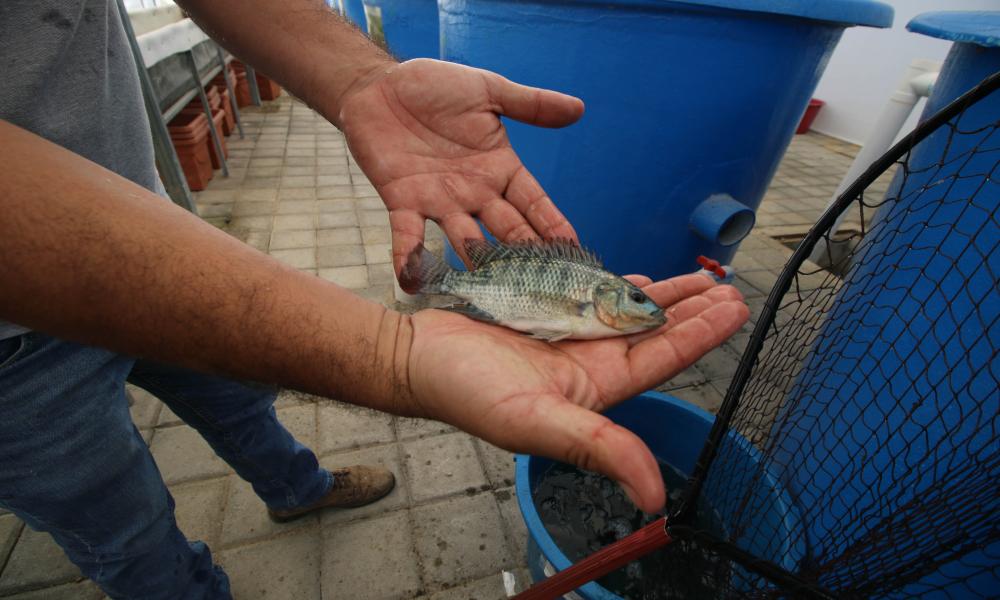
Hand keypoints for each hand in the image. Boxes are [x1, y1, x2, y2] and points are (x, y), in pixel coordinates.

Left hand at [337, 59, 583, 273]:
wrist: (380, 87)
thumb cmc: (434, 86)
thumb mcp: (488, 90)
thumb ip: (530, 104)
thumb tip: (579, 108)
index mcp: (499, 169)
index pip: (534, 203)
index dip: (553, 226)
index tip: (575, 252)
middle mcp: (475, 194)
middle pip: (506, 231)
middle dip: (524, 257)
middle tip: (542, 286)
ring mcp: (439, 202)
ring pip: (464, 241)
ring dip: (476, 265)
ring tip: (490, 293)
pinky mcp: (402, 203)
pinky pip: (408, 237)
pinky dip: (410, 259)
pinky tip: (414, 282)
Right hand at [402, 274, 748, 512]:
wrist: (416, 358)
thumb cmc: (466, 392)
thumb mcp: (534, 422)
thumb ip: (596, 447)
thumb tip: (655, 498)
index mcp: (594, 389)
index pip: (661, 360)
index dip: (700, 336)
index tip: (735, 310)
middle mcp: (587, 363)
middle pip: (653, 333)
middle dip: (694, 311)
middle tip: (731, 287)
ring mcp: (566, 335)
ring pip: (627, 311)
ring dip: (665, 294)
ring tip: (702, 277)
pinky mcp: (544, 311)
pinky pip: (591, 296)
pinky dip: (618, 286)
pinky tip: (641, 277)